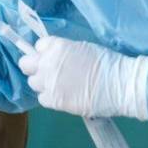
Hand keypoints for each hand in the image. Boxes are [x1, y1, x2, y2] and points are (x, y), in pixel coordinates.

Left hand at [18, 36, 147, 119]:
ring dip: (43, 84)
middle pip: (26, 64)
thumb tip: (55, 57)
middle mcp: (47, 63)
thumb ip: (63, 52)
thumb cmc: (107, 63)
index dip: (45, 53)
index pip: (38, 46)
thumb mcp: (82, 48)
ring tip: (58, 86)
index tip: (53, 58)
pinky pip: (42, 98)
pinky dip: (50, 98)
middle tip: (47, 72)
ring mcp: (49, 82)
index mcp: (56, 46)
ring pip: (33, 83)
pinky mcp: (54, 100)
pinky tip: (63, 97)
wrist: (121, 84)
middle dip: (34, 67)